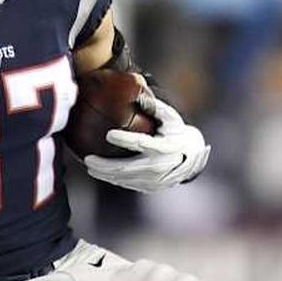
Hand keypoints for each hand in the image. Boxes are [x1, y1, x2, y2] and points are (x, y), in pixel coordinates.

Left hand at [83, 92, 209, 192]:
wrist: (193, 158)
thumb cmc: (177, 133)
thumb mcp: (172, 118)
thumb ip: (156, 107)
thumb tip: (137, 93)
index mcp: (164, 147)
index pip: (142, 143)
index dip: (125, 139)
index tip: (108, 134)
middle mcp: (159, 166)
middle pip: (127, 167)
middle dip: (105, 165)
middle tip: (88, 158)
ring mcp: (155, 180)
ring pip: (125, 179)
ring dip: (105, 174)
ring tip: (90, 166)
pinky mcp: (151, 187)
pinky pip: (129, 184)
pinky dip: (114, 179)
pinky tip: (101, 173)